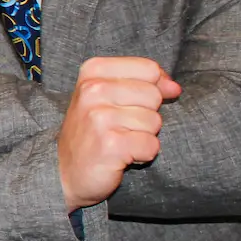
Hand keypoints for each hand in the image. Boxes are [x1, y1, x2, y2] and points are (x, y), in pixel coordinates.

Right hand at [57, 58, 183, 209]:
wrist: (66, 171)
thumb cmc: (92, 130)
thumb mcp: (108, 94)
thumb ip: (143, 82)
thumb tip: (174, 87)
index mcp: (93, 72)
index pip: (148, 69)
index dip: (154, 87)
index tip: (135, 103)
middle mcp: (93, 90)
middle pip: (153, 95)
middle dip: (146, 114)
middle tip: (121, 126)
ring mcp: (99, 118)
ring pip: (154, 121)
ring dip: (144, 136)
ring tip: (120, 140)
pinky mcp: (110, 145)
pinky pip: (151, 145)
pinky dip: (143, 154)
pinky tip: (123, 155)